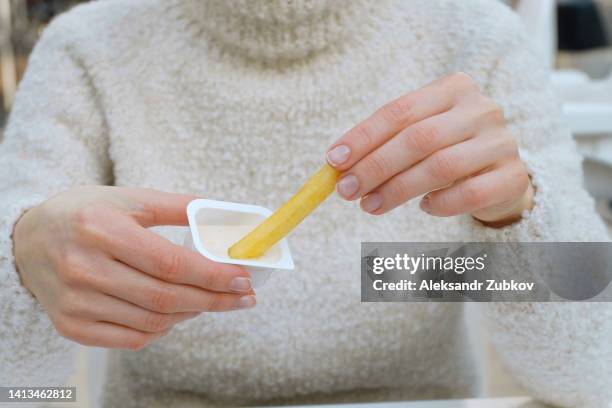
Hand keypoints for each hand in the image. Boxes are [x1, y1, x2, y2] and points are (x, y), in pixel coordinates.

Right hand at [13, 186, 254, 349]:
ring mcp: (75, 302)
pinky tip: (177, 315)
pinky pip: (131, 339)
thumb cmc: (86, 214)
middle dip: (214, 300)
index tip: (243, 279)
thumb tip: (223, 217)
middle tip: (243, 297)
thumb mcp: (128, 198)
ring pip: (152, 321)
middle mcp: (84, 268)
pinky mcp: (71, 325)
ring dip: (192, 313)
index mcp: (101, 229)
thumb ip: (176, 206)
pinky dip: (162, 330)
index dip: (212, 275)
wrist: (28, 240)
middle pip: (165, 297)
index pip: (170, 263)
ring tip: (210, 300)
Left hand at [326, 72, 532, 225]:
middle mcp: (481, 109)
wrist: (499, 173)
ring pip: (441, 166)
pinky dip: (440, 204)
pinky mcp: (513, 176)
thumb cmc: (447, 150)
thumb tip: (338, 166)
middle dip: (375, 166)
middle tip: (347, 190)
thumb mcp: (418, 136)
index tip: (334, 161)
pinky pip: (469, 193)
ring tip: (370, 206)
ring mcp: (501, 141)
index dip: (363, 137)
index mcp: (453, 88)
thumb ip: (384, 144)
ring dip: (397, 190)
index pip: (399, 111)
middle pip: (418, 138)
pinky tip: (425, 207)